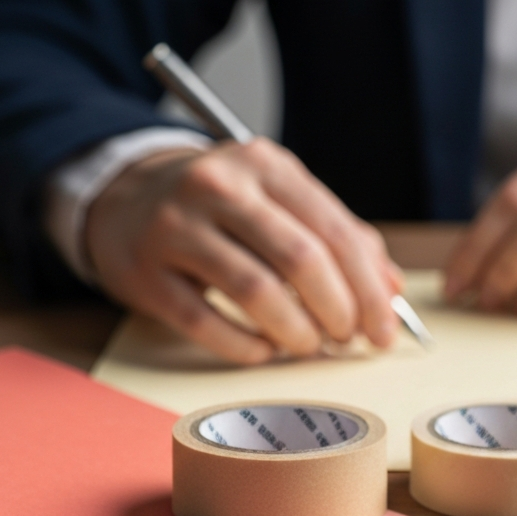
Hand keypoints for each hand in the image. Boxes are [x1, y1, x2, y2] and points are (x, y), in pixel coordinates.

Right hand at [86, 138, 401, 363]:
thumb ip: (338, 237)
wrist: (124, 199)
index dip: (368, 289)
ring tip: (309, 345)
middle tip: (349, 340)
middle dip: (338, 312)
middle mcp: (219, 187)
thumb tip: (392, 287)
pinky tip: (264, 350)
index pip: (334, 231)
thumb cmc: (220, 208)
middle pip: (301, 259)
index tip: (385, 328)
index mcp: (265, 165)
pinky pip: (205, 323)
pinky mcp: (144, 272)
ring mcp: (176, 228)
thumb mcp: (279, 201)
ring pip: (256, 292)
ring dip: (297, 333)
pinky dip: (246, 347)